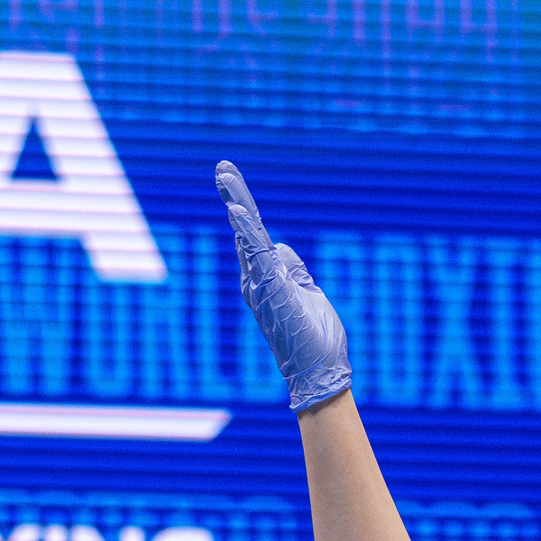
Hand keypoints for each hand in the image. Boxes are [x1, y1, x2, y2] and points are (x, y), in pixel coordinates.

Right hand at [215, 161, 350, 411]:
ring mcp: (261, 285)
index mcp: (266, 281)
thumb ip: (293, 270)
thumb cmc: (314, 340)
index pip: (253, 239)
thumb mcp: (307, 293)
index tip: (232, 185)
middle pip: (245, 231)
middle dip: (234, 198)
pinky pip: (256, 253)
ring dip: (237, 203)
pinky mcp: (271, 288)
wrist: (318, 371)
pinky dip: (246, 230)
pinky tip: (237, 209)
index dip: (244, 213)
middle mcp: (256, 281)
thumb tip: (280, 248)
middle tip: (222, 168)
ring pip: (247, 236)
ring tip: (225, 176)